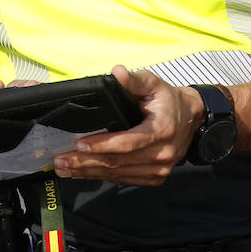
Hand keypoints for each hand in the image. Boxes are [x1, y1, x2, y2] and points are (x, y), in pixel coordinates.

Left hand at [51, 65, 198, 185]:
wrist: (190, 119)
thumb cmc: (167, 100)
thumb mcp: (153, 83)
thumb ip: (134, 80)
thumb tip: (117, 72)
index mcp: (162, 130)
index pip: (129, 142)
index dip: (103, 145)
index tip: (80, 144)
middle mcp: (162, 154)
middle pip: (118, 161)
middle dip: (86, 162)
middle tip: (60, 160)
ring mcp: (159, 169)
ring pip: (118, 174)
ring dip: (88, 172)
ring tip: (63, 168)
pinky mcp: (154, 178)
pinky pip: (123, 179)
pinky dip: (101, 177)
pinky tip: (82, 173)